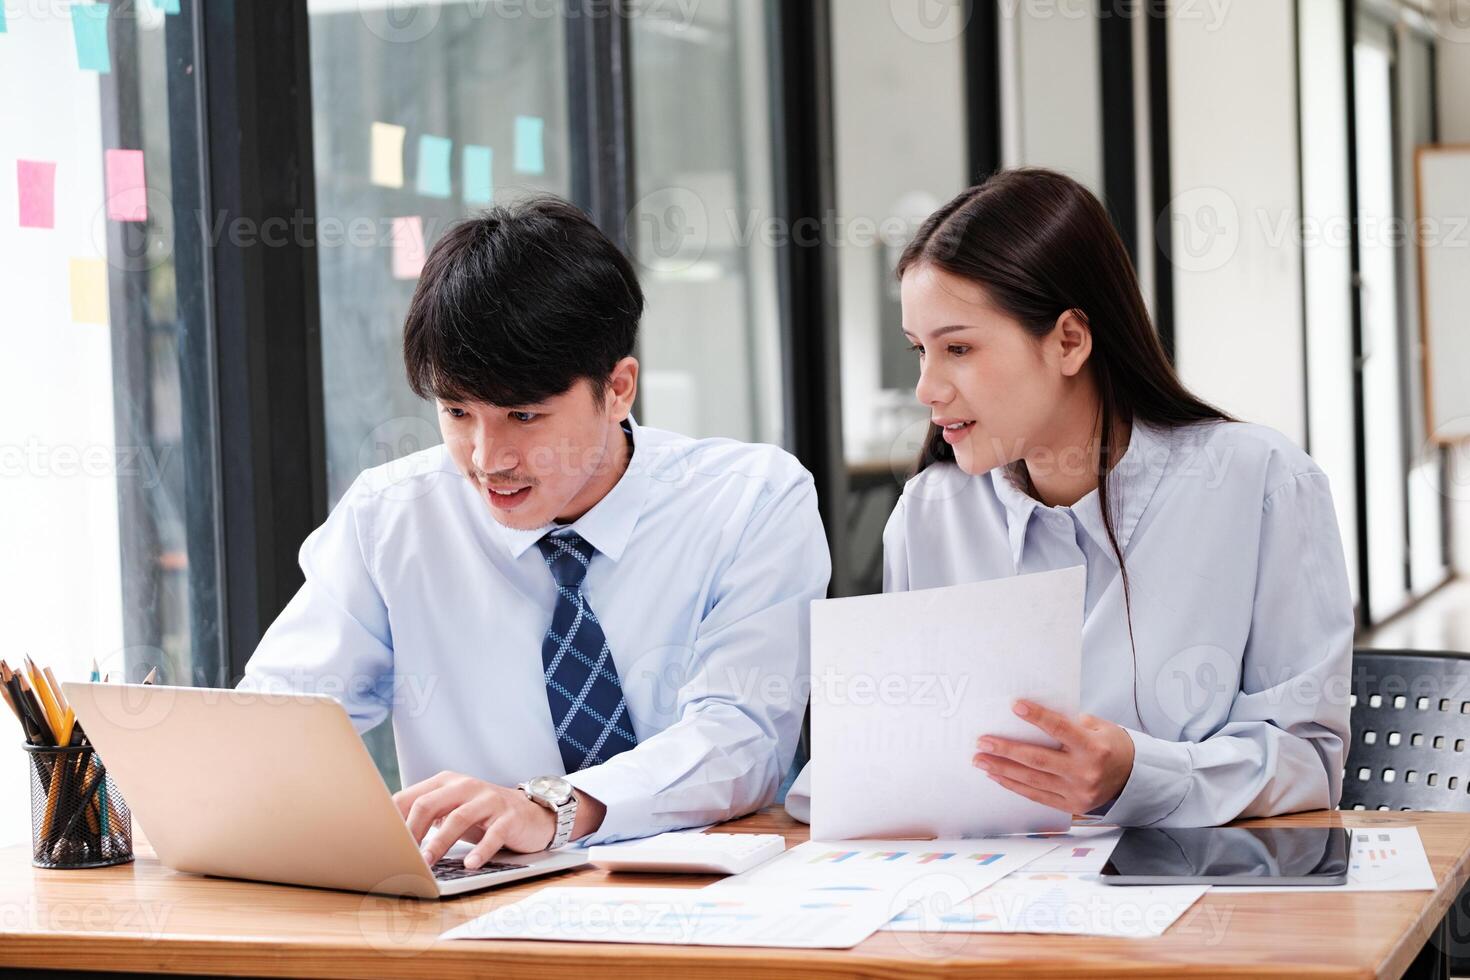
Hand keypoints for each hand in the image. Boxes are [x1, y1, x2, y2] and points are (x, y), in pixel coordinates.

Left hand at [392, 772, 555, 869]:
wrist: (531, 813)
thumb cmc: (483, 816)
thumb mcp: (452, 810)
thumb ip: (426, 817)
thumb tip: (388, 840)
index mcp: (446, 783)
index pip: (410, 797)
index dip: (393, 821)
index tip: (380, 844)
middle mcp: (466, 786)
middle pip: (429, 804)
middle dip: (411, 832)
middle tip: (400, 855)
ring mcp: (489, 800)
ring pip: (458, 818)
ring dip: (439, 843)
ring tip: (427, 864)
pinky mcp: (509, 817)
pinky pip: (494, 834)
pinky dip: (481, 851)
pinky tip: (470, 864)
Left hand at [973, 700, 1134, 814]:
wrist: (1134, 777)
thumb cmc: (1112, 745)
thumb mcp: (1099, 727)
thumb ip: (1070, 722)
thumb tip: (1033, 717)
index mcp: (1094, 748)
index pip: (1060, 729)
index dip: (1037, 717)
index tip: (1015, 706)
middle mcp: (1085, 772)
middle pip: (1038, 759)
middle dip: (1006, 750)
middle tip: (982, 742)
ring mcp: (1077, 792)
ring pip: (1032, 780)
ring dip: (1002, 769)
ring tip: (981, 760)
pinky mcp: (1071, 806)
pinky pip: (1037, 796)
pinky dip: (1015, 785)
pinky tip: (998, 776)